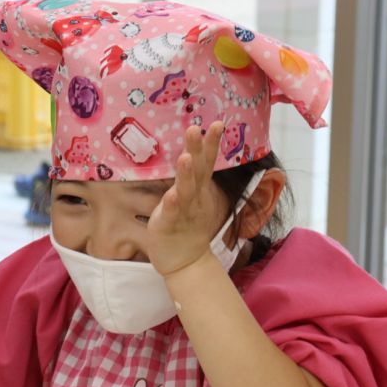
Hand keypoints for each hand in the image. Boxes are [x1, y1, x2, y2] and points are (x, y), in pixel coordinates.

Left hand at [146, 122, 228, 276]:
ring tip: (187, 157)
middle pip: (199, 171)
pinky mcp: (169, 226)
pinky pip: (173, 213)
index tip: (217, 123)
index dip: (211, 144)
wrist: (186, 263)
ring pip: (186, 190)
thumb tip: (191, 154)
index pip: (206, 163)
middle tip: (197, 129)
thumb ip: (192, 178)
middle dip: (199, 150)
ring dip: (187, 174)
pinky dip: (174, 203)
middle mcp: (194, 198)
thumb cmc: (185, 227)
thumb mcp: (190, 198)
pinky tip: (173, 194)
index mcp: (198, 190)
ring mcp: (183, 212)